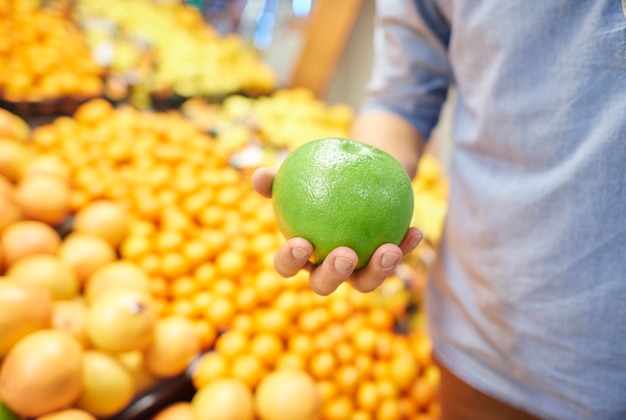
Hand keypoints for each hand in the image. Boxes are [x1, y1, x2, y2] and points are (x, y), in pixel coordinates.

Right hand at [251, 167, 423, 295]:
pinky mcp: (383, 265)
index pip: (287, 265)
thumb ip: (277, 179)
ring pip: (365, 283)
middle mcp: (327, 270)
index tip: (301, 242)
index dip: (290, 261)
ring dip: (378, 271)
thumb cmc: (320, 181)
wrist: (356, 182)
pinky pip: (395, 258)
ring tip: (388, 250)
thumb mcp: (299, 176)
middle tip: (345, 254)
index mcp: (302, 255)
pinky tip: (416, 231)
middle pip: (324, 284)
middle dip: (333, 275)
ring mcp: (356, 272)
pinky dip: (405, 247)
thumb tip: (258, 176)